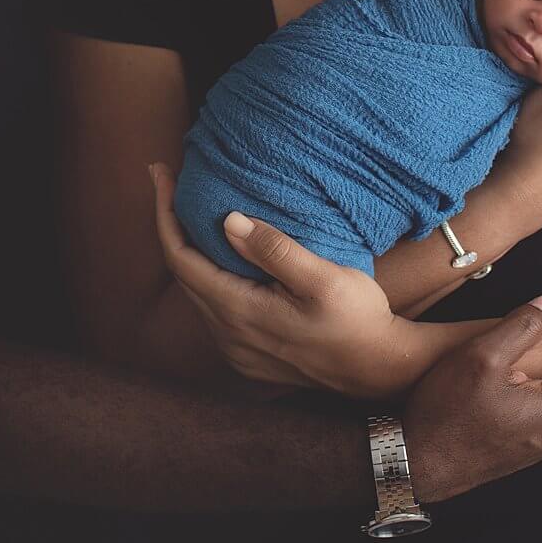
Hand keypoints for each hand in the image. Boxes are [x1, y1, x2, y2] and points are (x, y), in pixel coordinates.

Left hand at [149, 163, 417, 398]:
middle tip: (171, 181)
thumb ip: (275, 250)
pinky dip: (209, 275)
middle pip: (182, 273)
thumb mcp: (324, 278)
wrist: (381, 371)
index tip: (160, 172)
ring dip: (190, 251)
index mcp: (239, 312)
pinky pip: (214, 308)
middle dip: (172, 225)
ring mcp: (236, 349)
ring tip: (192, 211)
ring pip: (197, 291)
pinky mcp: (248, 355)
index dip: (165, 213)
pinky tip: (222, 254)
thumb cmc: (359, 320)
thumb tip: (227, 220)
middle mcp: (227, 335)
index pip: (180, 258)